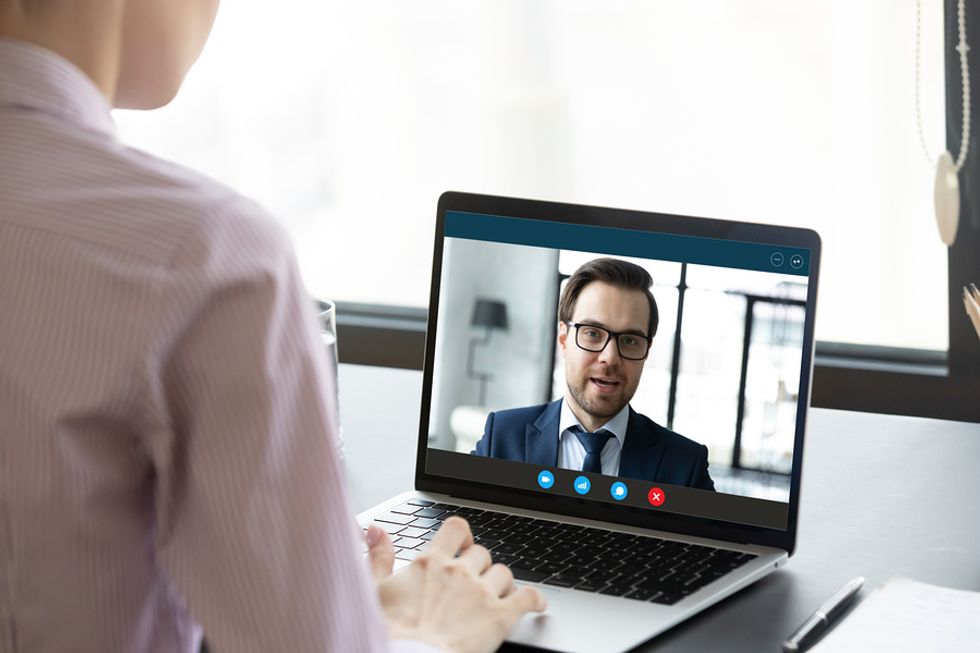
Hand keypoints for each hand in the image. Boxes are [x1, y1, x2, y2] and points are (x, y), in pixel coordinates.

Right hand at [366, 516, 546, 652]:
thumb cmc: (389, 632)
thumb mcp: (374, 590)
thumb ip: (378, 557)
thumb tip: (376, 531)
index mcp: (431, 562)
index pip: (456, 529)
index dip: (462, 536)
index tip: (462, 546)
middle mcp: (459, 572)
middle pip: (482, 554)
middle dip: (479, 567)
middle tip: (473, 584)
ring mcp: (481, 593)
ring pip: (504, 573)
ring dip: (501, 584)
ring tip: (496, 597)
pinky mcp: (500, 617)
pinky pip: (528, 597)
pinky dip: (535, 599)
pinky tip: (536, 605)